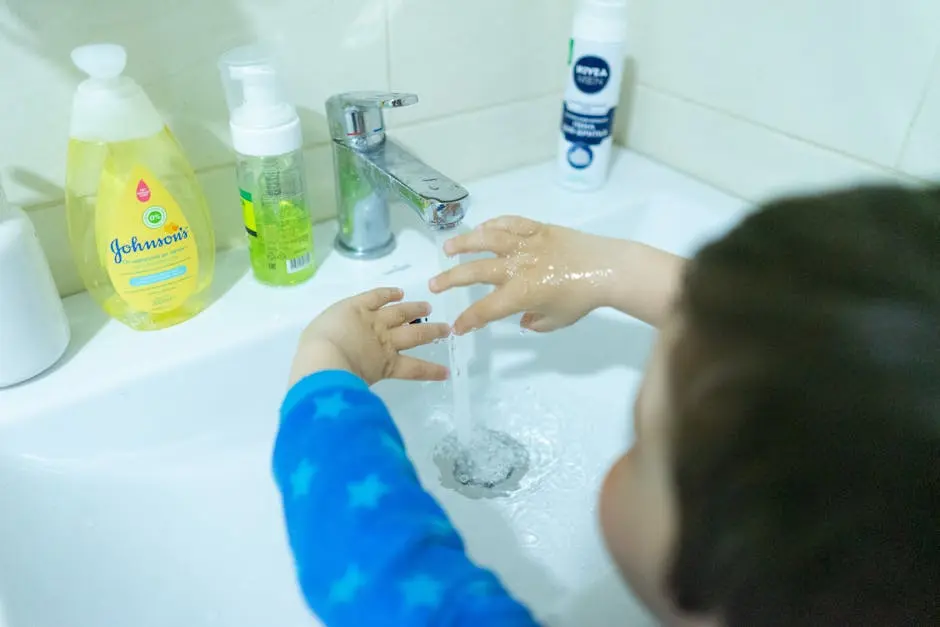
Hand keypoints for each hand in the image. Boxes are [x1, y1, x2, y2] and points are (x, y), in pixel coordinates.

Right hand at [289, 287, 450, 386]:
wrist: (325, 358)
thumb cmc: (314, 343)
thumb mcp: (317, 330)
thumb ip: (329, 332)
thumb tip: (334, 342)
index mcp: (354, 310)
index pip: (375, 297)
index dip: (389, 294)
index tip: (399, 293)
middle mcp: (374, 322)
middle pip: (400, 313)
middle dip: (415, 309)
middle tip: (429, 307)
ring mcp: (386, 342)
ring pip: (414, 333)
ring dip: (431, 331)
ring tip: (444, 329)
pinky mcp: (391, 364)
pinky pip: (415, 368)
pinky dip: (431, 370)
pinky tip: (444, 371)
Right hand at [429, 216, 619, 334]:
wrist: (607, 268)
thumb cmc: (583, 299)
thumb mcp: (557, 320)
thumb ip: (537, 322)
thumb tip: (524, 320)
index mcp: (519, 293)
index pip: (485, 310)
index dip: (468, 320)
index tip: (457, 327)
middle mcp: (516, 267)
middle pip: (474, 271)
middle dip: (451, 279)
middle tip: (434, 283)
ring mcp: (525, 244)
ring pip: (487, 240)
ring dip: (464, 243)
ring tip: (448, 247)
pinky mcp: (537, 229)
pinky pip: (511, 223)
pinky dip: (494, 224)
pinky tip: (483, 228)